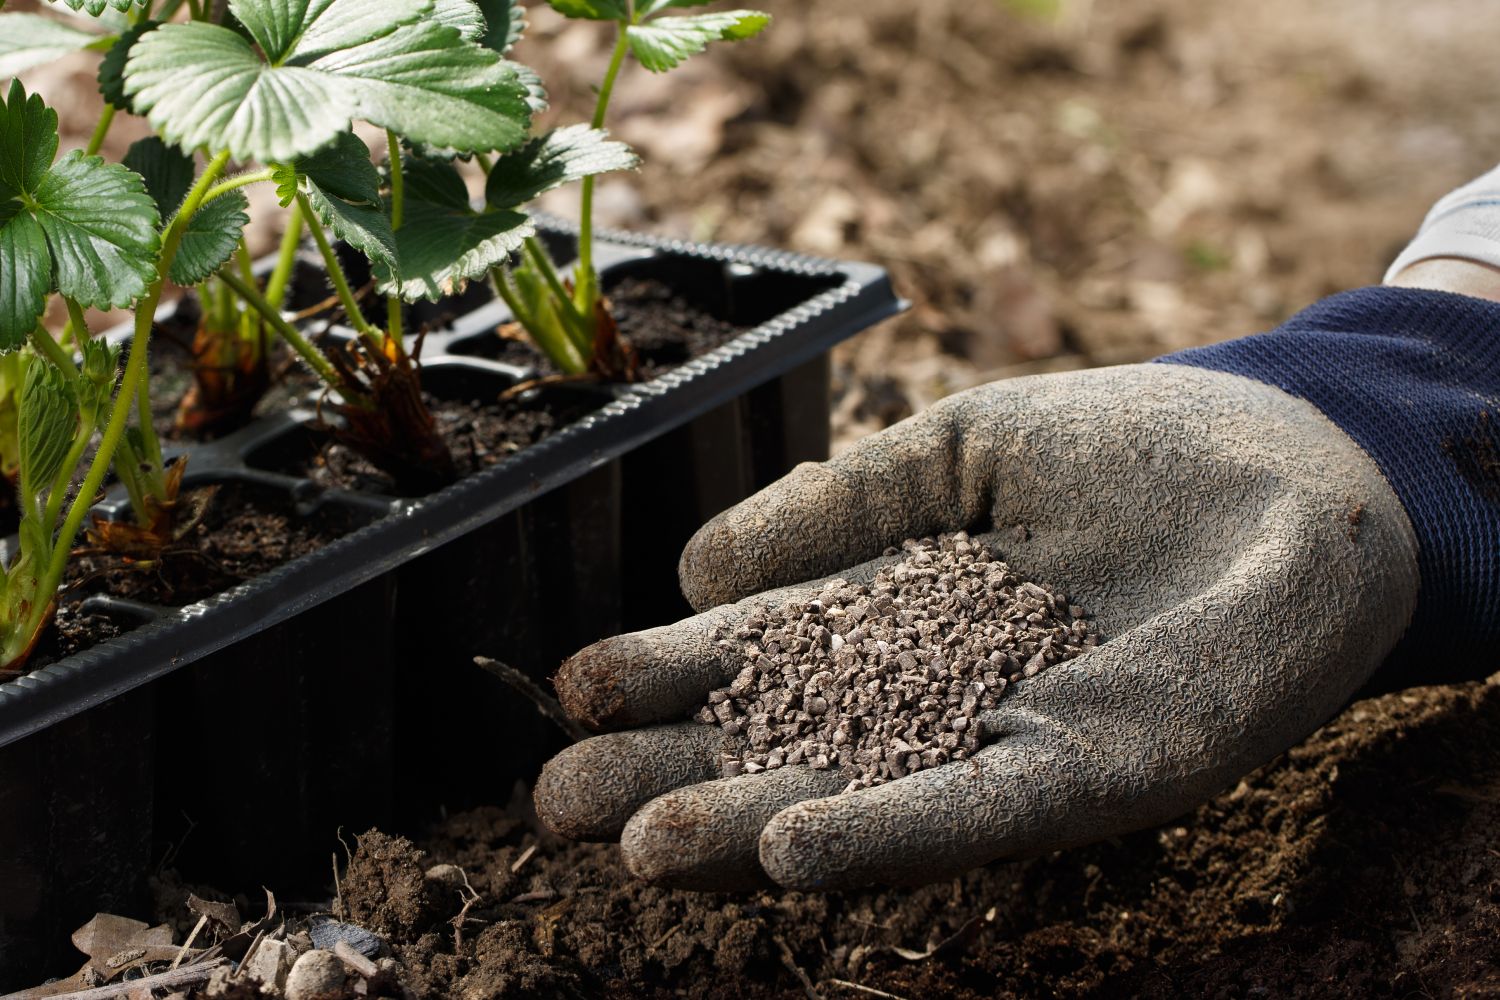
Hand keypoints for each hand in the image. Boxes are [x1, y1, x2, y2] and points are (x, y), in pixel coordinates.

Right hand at [533, 364, 1417, 889]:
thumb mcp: (959, 450)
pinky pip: (978, 812)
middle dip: (673, 777)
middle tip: (557, 808)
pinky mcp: (1097, 775)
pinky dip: (886, 833)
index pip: (763, 656)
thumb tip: (693, 562)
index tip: (571, 694)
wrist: (1295, 464)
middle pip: (786, 746)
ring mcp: (1010, 743)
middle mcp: (939, 698)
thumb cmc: (1132, 445)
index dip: (669, 677)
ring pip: (859, 798)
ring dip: (749, 829)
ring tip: (640, 847)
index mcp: (899, 615)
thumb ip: (837, 500)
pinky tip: (793, 852)